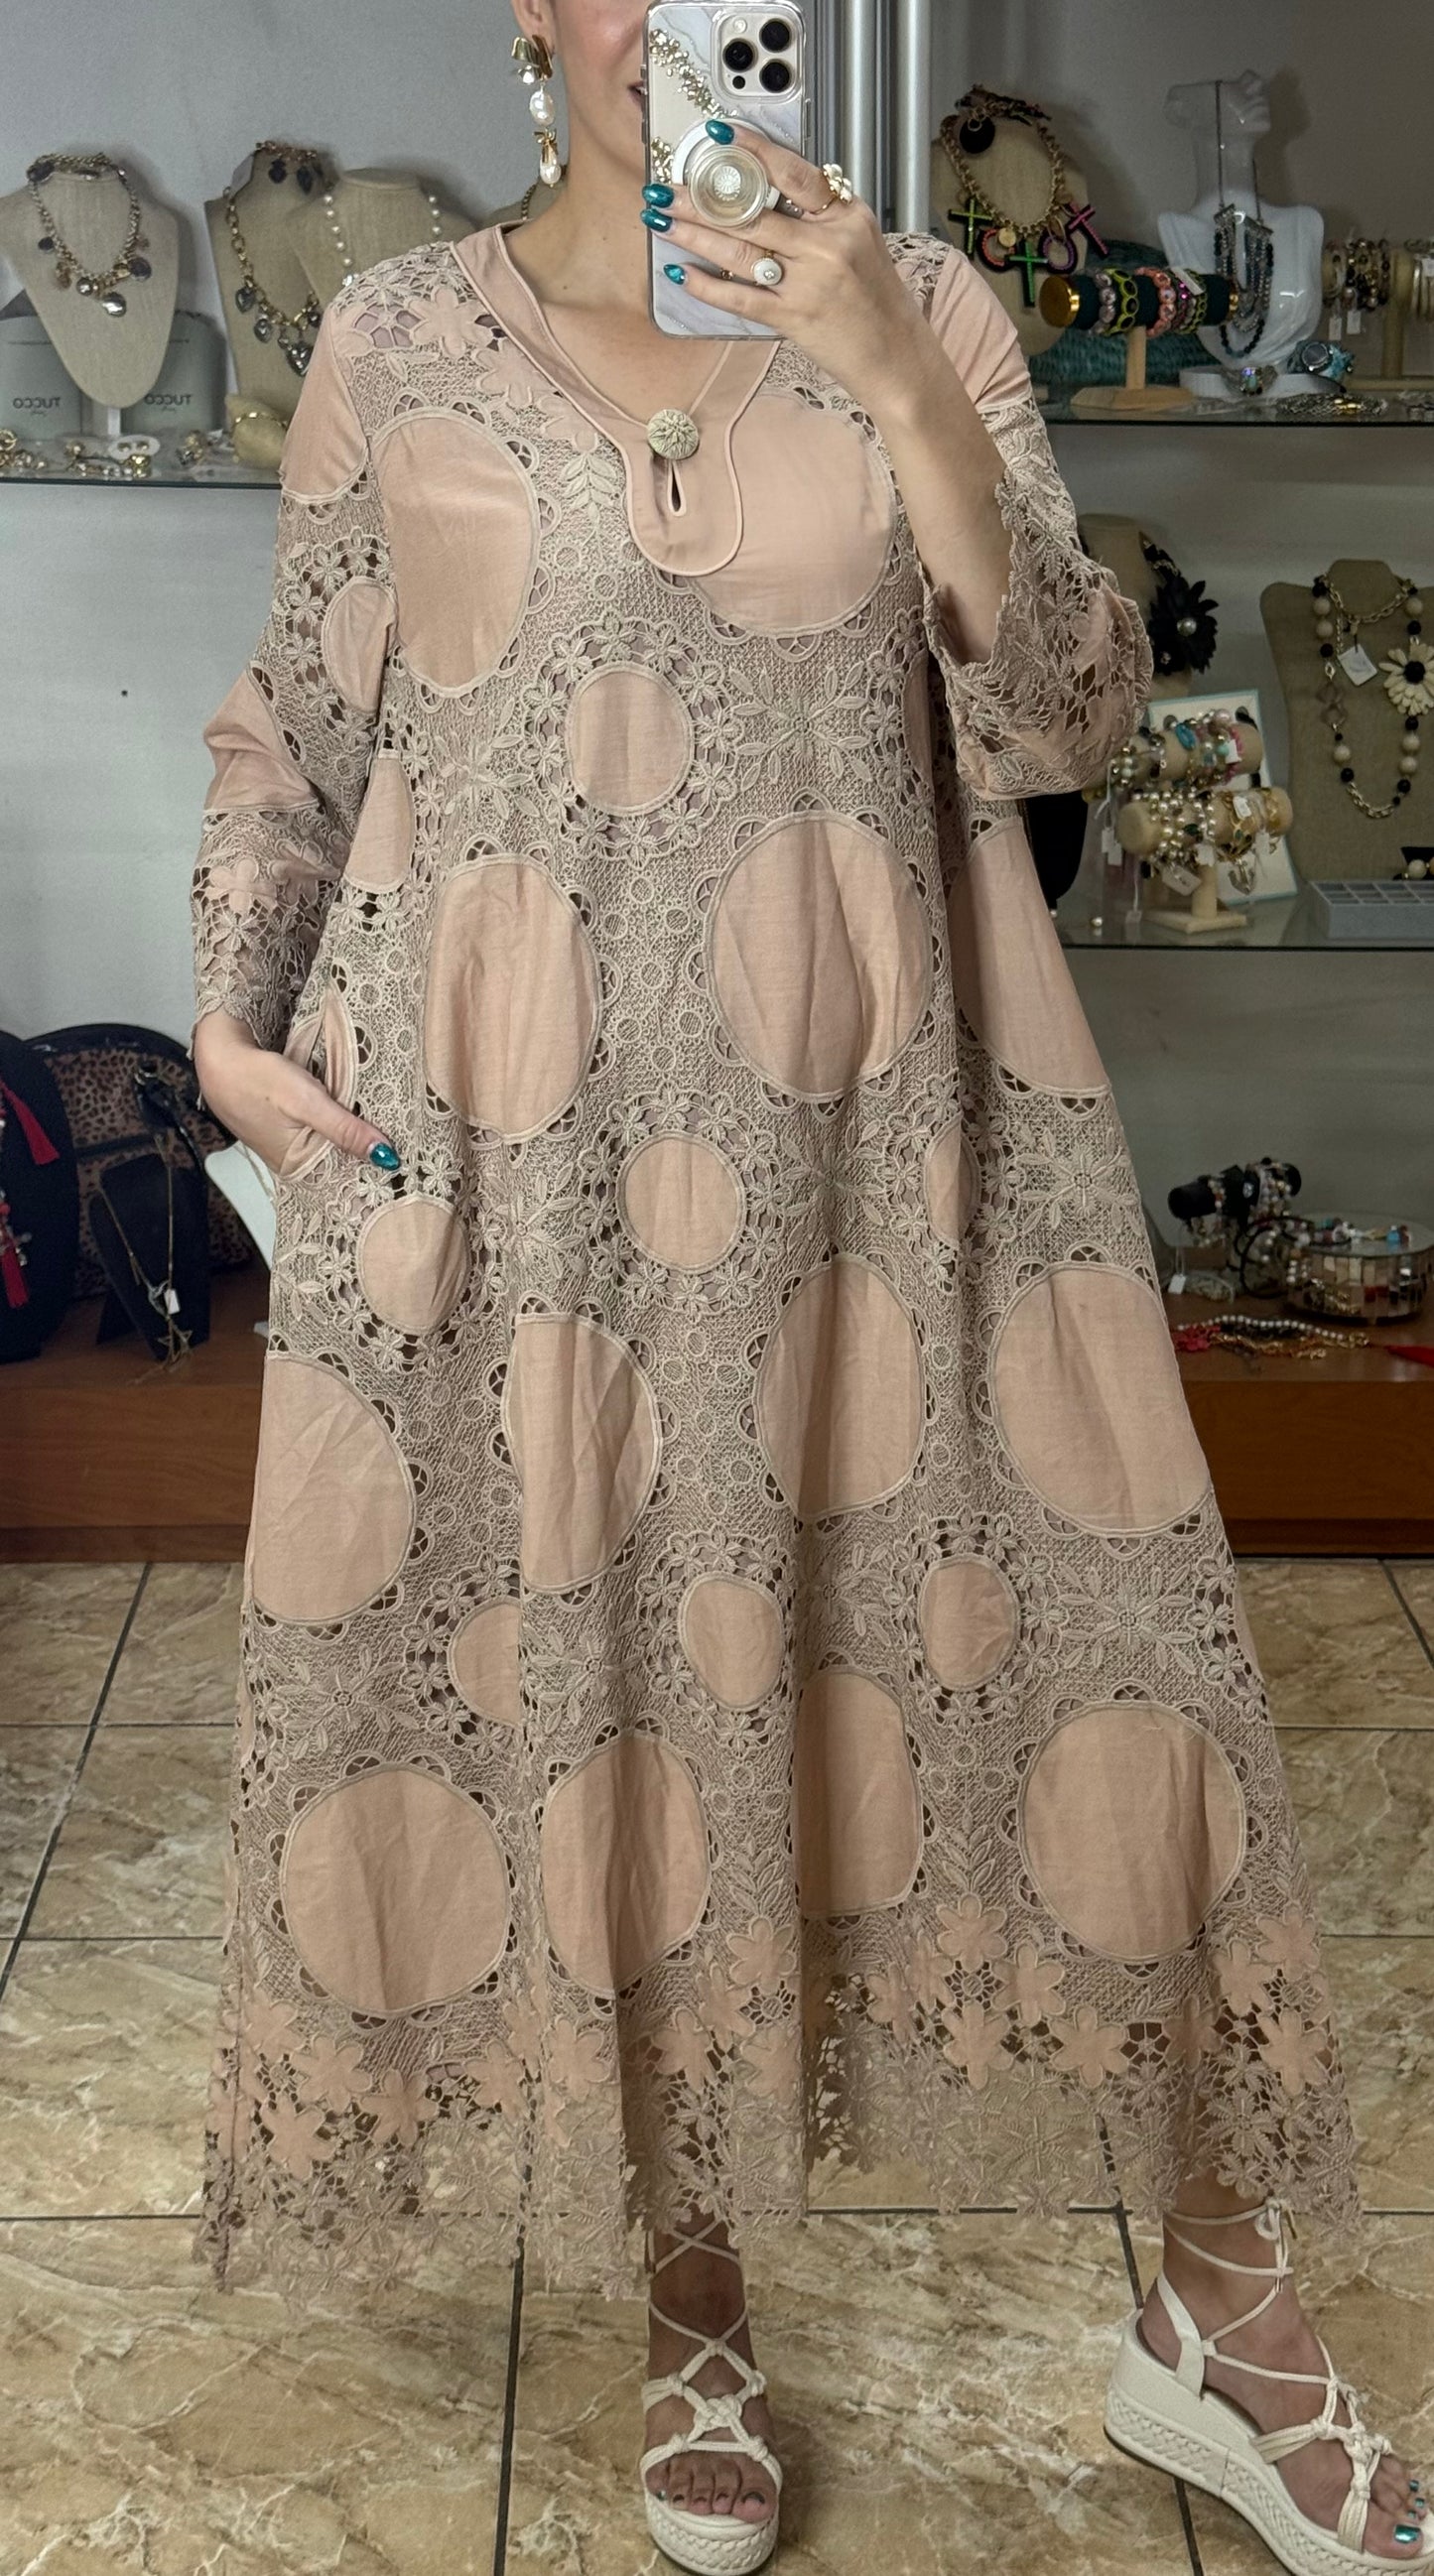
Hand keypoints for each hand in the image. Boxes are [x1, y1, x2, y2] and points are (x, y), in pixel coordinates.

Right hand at [192, 1009, 399, 1179]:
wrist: (219, 1060)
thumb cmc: (258, 1080)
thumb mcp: (308, 1101)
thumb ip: (346, 1130)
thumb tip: (386, 1157)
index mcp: (300, 1167)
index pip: (346, 1190)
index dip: (376, 1191)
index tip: (410, 1193)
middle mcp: (298, 1166)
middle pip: (344, 1174)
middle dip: (375, 1173)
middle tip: (416, 1176)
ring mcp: (294, 1150)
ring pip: (337, 1158)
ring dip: (362, 1155)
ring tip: (401, 1160)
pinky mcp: (291, 1133)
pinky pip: (326, 1142)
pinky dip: (345, 1140)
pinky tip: (366, 1136)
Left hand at [645, 127, 929, 413]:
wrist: (897, 357)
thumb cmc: (877, 301)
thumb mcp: (861, 242)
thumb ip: (822, 217)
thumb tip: (771, 191)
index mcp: (846, 217)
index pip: (792, 172)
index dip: (752, 150)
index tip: (717, 135)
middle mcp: (827, 245)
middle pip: (754, 212)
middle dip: (701, 198)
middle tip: (665, 188)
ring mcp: (809, 282)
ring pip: (740, 250)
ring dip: (693, 234)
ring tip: (661, 221)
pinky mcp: (794, 318)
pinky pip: (740, 298)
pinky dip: (708, 286)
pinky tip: (681, 274)